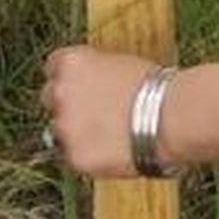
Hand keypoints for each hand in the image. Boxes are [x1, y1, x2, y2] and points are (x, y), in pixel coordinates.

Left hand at [41, 48, 155, 175]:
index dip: (69, 78)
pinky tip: (112, 152)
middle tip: (91, 113)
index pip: (53, 67)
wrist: (169, 118)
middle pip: (49, 97)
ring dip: (75, 132)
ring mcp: (64, 126)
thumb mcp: (120, 65)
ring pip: (58, 130)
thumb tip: (94, 86)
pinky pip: (74, 156)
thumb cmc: (154, 87)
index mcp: (71, 62)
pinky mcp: (74, 156)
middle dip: (67, 104)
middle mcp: (60, 92)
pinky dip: (88, 155)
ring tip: (107, 135)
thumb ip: (96, 74)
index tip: (80, 86)